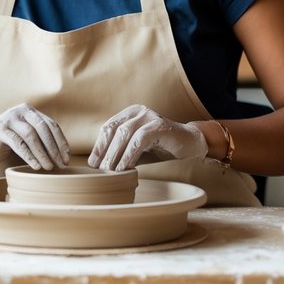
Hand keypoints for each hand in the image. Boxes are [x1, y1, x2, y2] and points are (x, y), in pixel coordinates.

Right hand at [0, 102, 68, 169]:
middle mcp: (20, 111)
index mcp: (30, 111)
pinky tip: (36, 166)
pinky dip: (29, 156)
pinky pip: (18, 143)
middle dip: (54, 148)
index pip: (51, 125)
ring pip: (31, 136)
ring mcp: (9, 118)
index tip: (67, 158)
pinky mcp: (0, 130)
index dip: (61, 142)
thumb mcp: (27, 137)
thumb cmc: (9, 143)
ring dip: (42, 153)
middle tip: (61, 164)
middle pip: (43, 128)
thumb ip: (42, 139)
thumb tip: (65, 155)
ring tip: (49, 167)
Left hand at [89, 105, 206, 170]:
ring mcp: (149, 116)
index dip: (99, 146)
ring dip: (115, 154)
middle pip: (114, 130)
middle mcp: (138, 111)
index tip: (92, 164)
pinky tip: (126, 167)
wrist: (191, 144)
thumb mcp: (137, 149)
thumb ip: (121, 152)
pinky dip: (130, 154)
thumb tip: (100, 166)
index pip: (108, 128)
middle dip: (105, 151)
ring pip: (125, 133)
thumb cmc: (161, 148)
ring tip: (111, 171)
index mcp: (129, 114)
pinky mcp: (160, 125)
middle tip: (100, 170)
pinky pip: (140, 139)